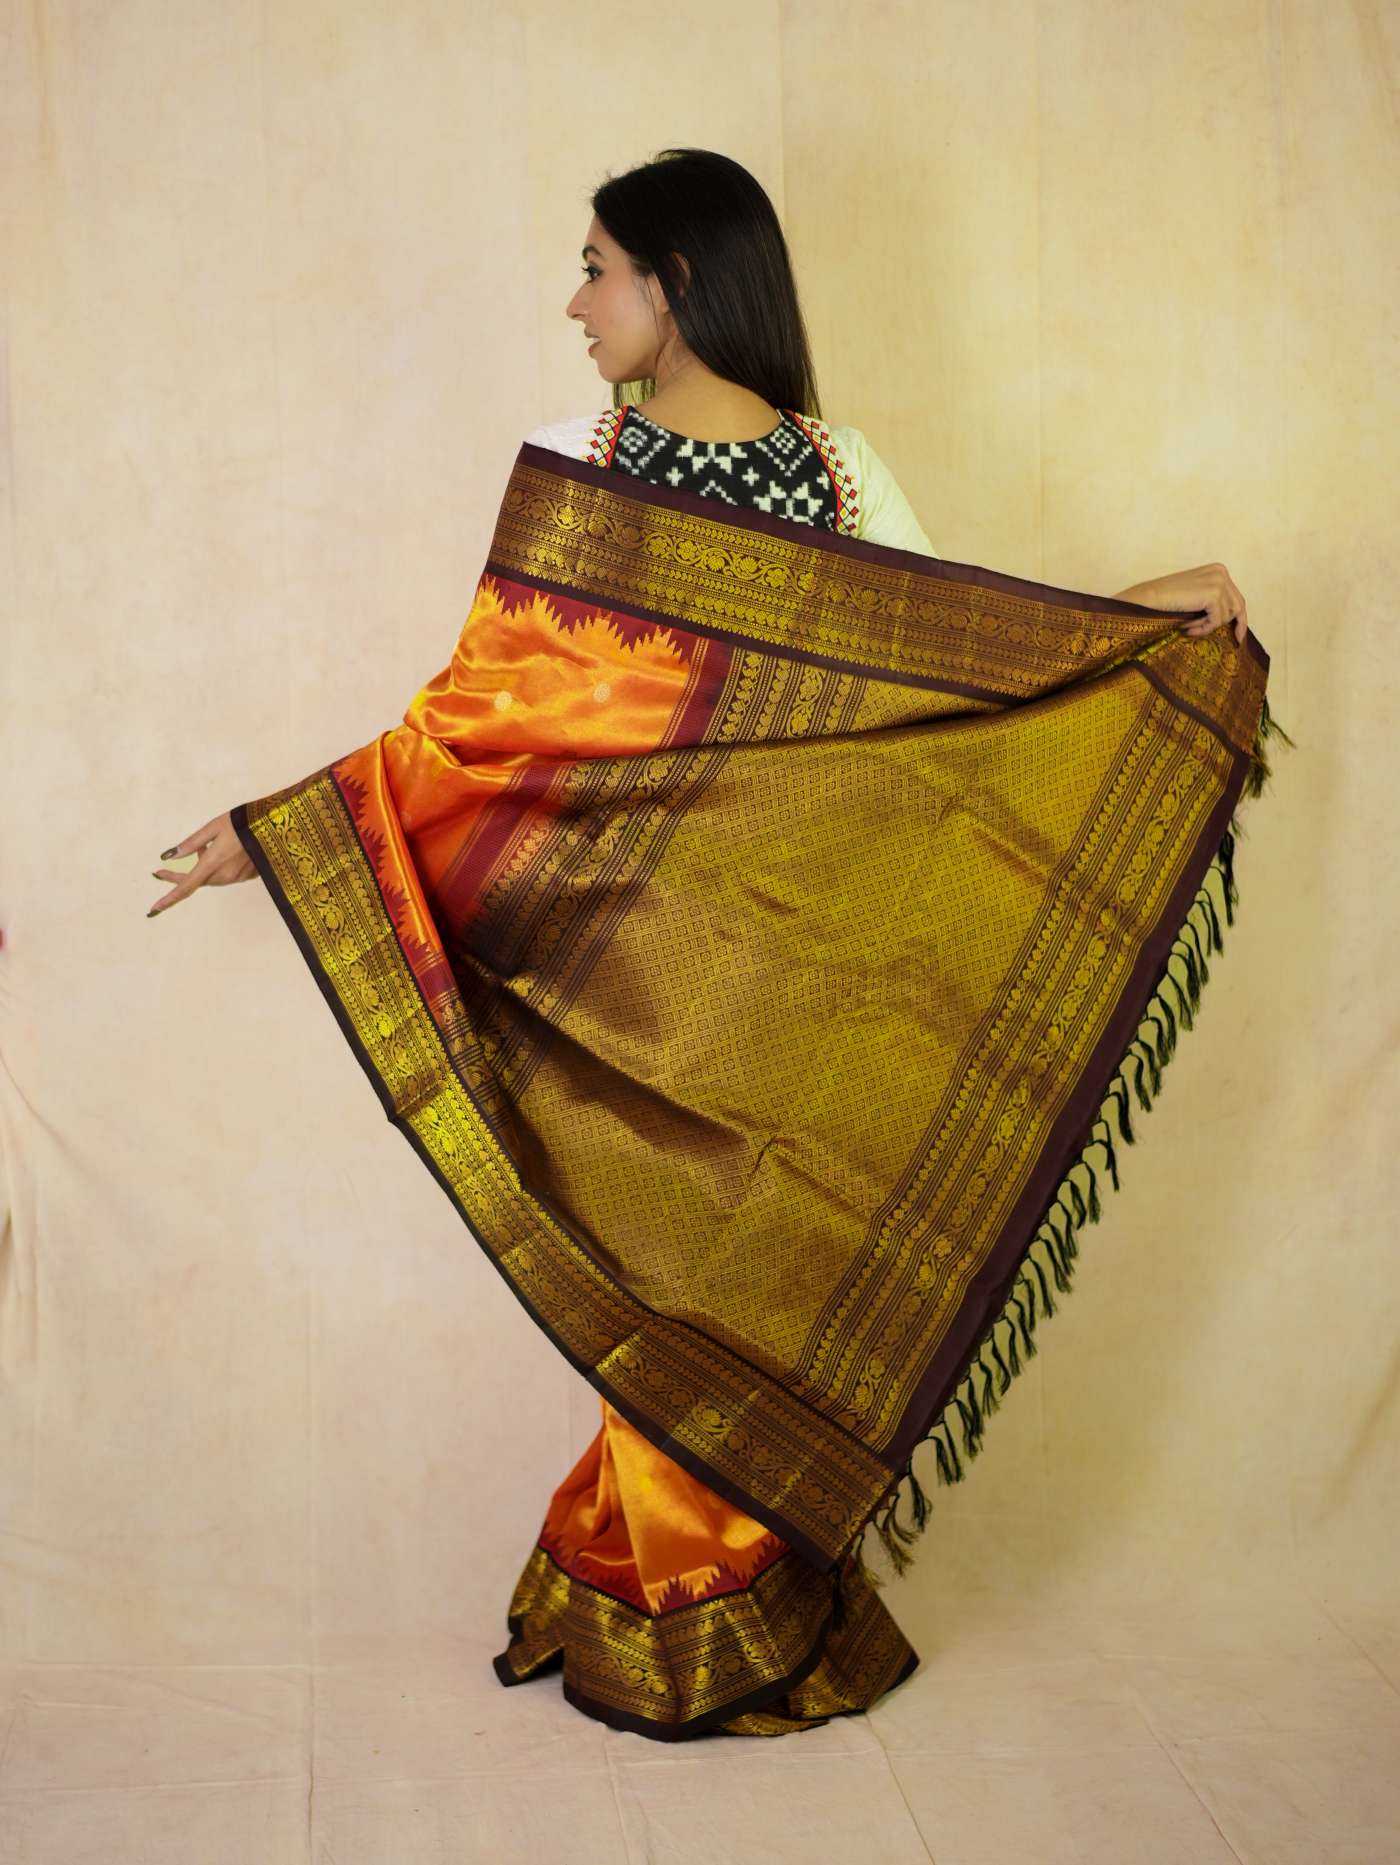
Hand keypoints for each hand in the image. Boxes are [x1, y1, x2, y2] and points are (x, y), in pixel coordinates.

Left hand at [147, 810, 256, 916]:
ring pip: (213, 878)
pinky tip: (228, 850)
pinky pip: (228, 875)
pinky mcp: (250, 876)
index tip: (154, 909)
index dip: (169, 898)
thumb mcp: (214, 826)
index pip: (186, 886)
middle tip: (167, 868)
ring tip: (209, 845)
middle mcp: (226, 875)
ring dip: (205, 867)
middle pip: (198, 882)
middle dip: (184, 875)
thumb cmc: (244, 821)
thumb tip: (170, 856)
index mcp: (213, 862)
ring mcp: (239, 877)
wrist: (277, 826)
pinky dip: (221, 866)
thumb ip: (191, 843)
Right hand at [1113, 563, 1248, 645]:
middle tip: (1219, 640)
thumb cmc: (1168, 600)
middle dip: (1226, 624)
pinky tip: (1188, 628)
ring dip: (1208, 626)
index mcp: (1218, 570)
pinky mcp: (1213, 594)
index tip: (1238, 636)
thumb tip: (1230, 620)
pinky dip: (1204, 628)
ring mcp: (1219, 582)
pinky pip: (1217, 620)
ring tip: (1189, 628)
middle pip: (1237, 606)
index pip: (1237, 597)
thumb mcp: (1196, 595)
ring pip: (1227, 616)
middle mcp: (1222, 573)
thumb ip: (1213, 600)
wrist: (1150, 598)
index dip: (1240, 619)